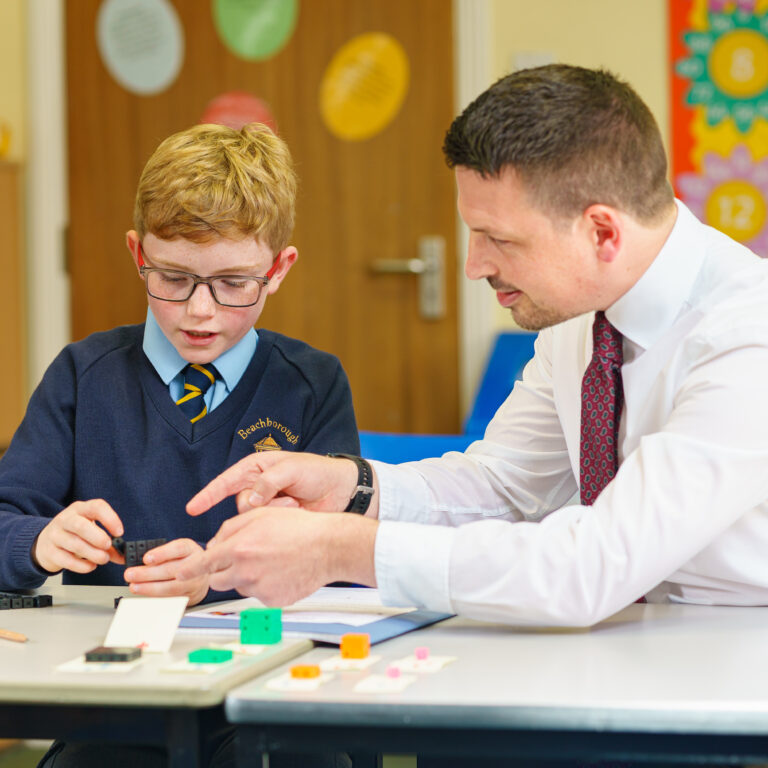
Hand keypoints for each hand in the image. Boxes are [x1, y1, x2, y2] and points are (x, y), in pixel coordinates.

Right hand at [33, 499, 122, 573]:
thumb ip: (110, 543)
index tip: (119, 532)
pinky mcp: (49, 551)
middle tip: (108, 546)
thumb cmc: (74, 534)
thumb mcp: (91, 530)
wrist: (45, 542)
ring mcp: (55, 535)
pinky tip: (91, 566)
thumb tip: (125, 555)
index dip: (110, 518)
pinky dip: (81, 565)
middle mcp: (66, 519)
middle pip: (81, 526)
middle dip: (98, 538)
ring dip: (93, 554)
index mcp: (80, 509)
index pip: (96, 507)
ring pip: (75, 544)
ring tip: (103, 559)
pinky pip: (66, 559)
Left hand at [124, 538, 208, 605]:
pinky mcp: (190, 596)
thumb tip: (129, 556)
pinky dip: (156, 598)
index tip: (146, 559)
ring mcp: (194, 582)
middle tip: (130, 574)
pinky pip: (172, 599)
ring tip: (134, 586)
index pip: (178, 549)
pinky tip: (145, 595)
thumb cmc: (183, 559)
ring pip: (172, 587)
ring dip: (150, 588)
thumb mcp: (174, 550)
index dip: (162, 554)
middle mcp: (195, 565)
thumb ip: (156, 552)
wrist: (201, 574)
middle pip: (172, 570)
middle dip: (148, 573)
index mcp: (190, 549)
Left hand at [177, 506, 377, 604]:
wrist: (329, 546)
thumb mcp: (261, 515)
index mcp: (239, 548)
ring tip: (271, 561)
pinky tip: (282, 571)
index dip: (188, 570)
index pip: (203, 563)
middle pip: (218, 579)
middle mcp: (245, 570)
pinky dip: (267, 586)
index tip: (179, 574)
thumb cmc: (299, 528)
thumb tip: (215, 542)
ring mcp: (259, 588)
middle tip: (245, 557)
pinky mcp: (273, 601)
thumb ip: (232, 528)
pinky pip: (260, 596)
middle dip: (224, 570)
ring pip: (239, 586)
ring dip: (247, 576)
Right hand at [187, 452, 360, 516]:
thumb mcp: (292, 468)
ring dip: (272, 512)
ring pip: (252, 517)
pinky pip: (265, 525)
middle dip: (259, 505)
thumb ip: (268, 481)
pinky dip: (278, 520)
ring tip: (294, 504)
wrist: (341, 489)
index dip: (208, 495)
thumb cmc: (317, 472)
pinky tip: (295, 511)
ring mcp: (267, 503)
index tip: (192, 508)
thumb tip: (250, 500)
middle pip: (240, 503)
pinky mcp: (276, 519)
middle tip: (287, 499)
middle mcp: (257, 485)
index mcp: (256, 467)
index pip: (226, 481)